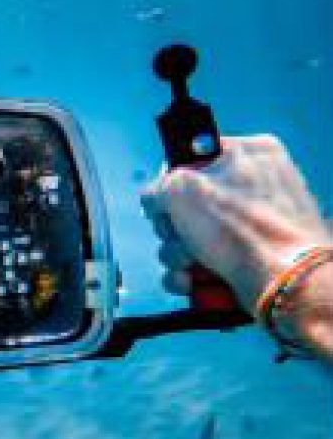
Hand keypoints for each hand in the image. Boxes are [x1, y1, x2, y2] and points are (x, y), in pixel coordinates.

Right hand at [141, 135, 331, 316]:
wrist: (283, 284)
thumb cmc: (244, 232)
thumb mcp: (181, 190)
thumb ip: (158, 187)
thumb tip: (155, 201)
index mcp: (249, 154)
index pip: (191, 160)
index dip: (171, 183)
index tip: (166, 202)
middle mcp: (255, 187)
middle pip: (186, 205)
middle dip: (173, 230)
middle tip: (181, 236)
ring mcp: (253, 226)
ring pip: (191, 238)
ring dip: (178, 256)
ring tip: (191, 265)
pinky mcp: (249, 259)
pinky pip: (205, 263)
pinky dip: (192, 276)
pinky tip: (193, 282)